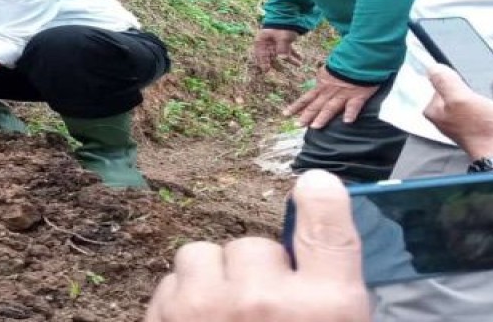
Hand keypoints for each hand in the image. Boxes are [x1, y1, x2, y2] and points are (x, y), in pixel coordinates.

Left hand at [144, 169, 367, 321]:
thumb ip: (327, 289)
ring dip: (212, 281)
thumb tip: (314, 232)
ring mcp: (207, 309)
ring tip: (223, 318)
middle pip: (253, 246)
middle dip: (254, 273)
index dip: (323, 200)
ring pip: (202, 255)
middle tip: (262, 314)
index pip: (329, 231)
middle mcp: (265, 301)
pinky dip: (182, 304)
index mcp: (326, 308)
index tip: (316, 184)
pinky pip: (171, 283)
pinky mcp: (163, 318)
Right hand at [252, 28, 302, 72]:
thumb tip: (283, 59)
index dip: (263, 64)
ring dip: (290, 60)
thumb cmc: (281, 26)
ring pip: (280, 55)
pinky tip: (301, 59)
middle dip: (279, 65)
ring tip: (299, 64)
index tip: (266, 71)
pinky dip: (294, 55)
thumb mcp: (282, 37)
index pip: (261, 56)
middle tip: (284, 72)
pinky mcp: (282, 43)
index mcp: (262, 42)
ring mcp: (275, 44)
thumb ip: (282, 48)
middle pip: (271, 58)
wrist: (288, 15)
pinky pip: (287, 51)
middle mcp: (267, 44)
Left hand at [284, 66, 378, 128]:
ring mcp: (343, 94)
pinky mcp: (358, 95)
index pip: (306, 98)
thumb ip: (323, 79)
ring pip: (331, 107)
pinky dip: (350, 113)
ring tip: (315, 127)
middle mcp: (330, 91)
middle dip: (306, 116)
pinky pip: (354, 105)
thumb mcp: (328, 70)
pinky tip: (347, 121)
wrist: (357, 56)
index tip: (286, 114)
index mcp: (321, 85)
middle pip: (316, 105)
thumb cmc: (344, 62)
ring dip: (322, 117)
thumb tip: (318, 83)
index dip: (296, 107)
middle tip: (298, 125)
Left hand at [424, 64, 492, 159]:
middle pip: (467, 90)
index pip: (441, 85)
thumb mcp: (460, 99)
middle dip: (484, 92)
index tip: (468, 87)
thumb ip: (445, 82)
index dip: (456, 82)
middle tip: (488, 102)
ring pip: (488, 99)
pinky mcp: (491, 127)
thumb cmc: (483, 131)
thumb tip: (433, 68)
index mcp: (437, 111)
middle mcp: (452, 118)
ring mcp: (472, 123)